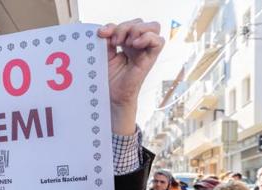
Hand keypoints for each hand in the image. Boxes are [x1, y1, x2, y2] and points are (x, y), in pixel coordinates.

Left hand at [98, 20, 163, 134]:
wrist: (111, 96)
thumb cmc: (108, 79)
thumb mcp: (104, 55)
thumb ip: (106, 40)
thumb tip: (105, 30)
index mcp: (126, 43)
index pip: (127, 24)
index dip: (114, 26)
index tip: (102, 34)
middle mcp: (138, 46)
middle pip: (140, 23)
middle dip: (126, 26)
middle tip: (116, 41)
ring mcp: (145, 51)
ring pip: (153, 27)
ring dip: (137, 30)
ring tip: (126, 43)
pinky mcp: (150, 59)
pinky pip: (159, 41)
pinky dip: (148, 37)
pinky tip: (135, 44)